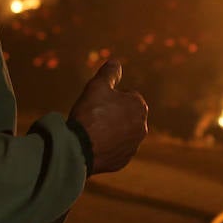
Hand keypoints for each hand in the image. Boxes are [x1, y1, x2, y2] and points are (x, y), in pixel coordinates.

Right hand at [68, 60, 147, 174]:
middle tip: (94, 116)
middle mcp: (142, 127)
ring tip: (92, 131)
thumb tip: (116, 62)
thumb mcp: (98, 85)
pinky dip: (107, 146)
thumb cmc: (90, 113)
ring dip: (110, 131)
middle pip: (125, 115)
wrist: (80, 147)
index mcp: (139, 106)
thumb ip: (109, 72)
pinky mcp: (123, 160)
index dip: (110, 97)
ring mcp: (133, 146)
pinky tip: (93, 144)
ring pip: (121, 133)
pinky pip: (115, 150)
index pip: (126, 96)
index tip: (98, 102)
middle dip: (113, 114)